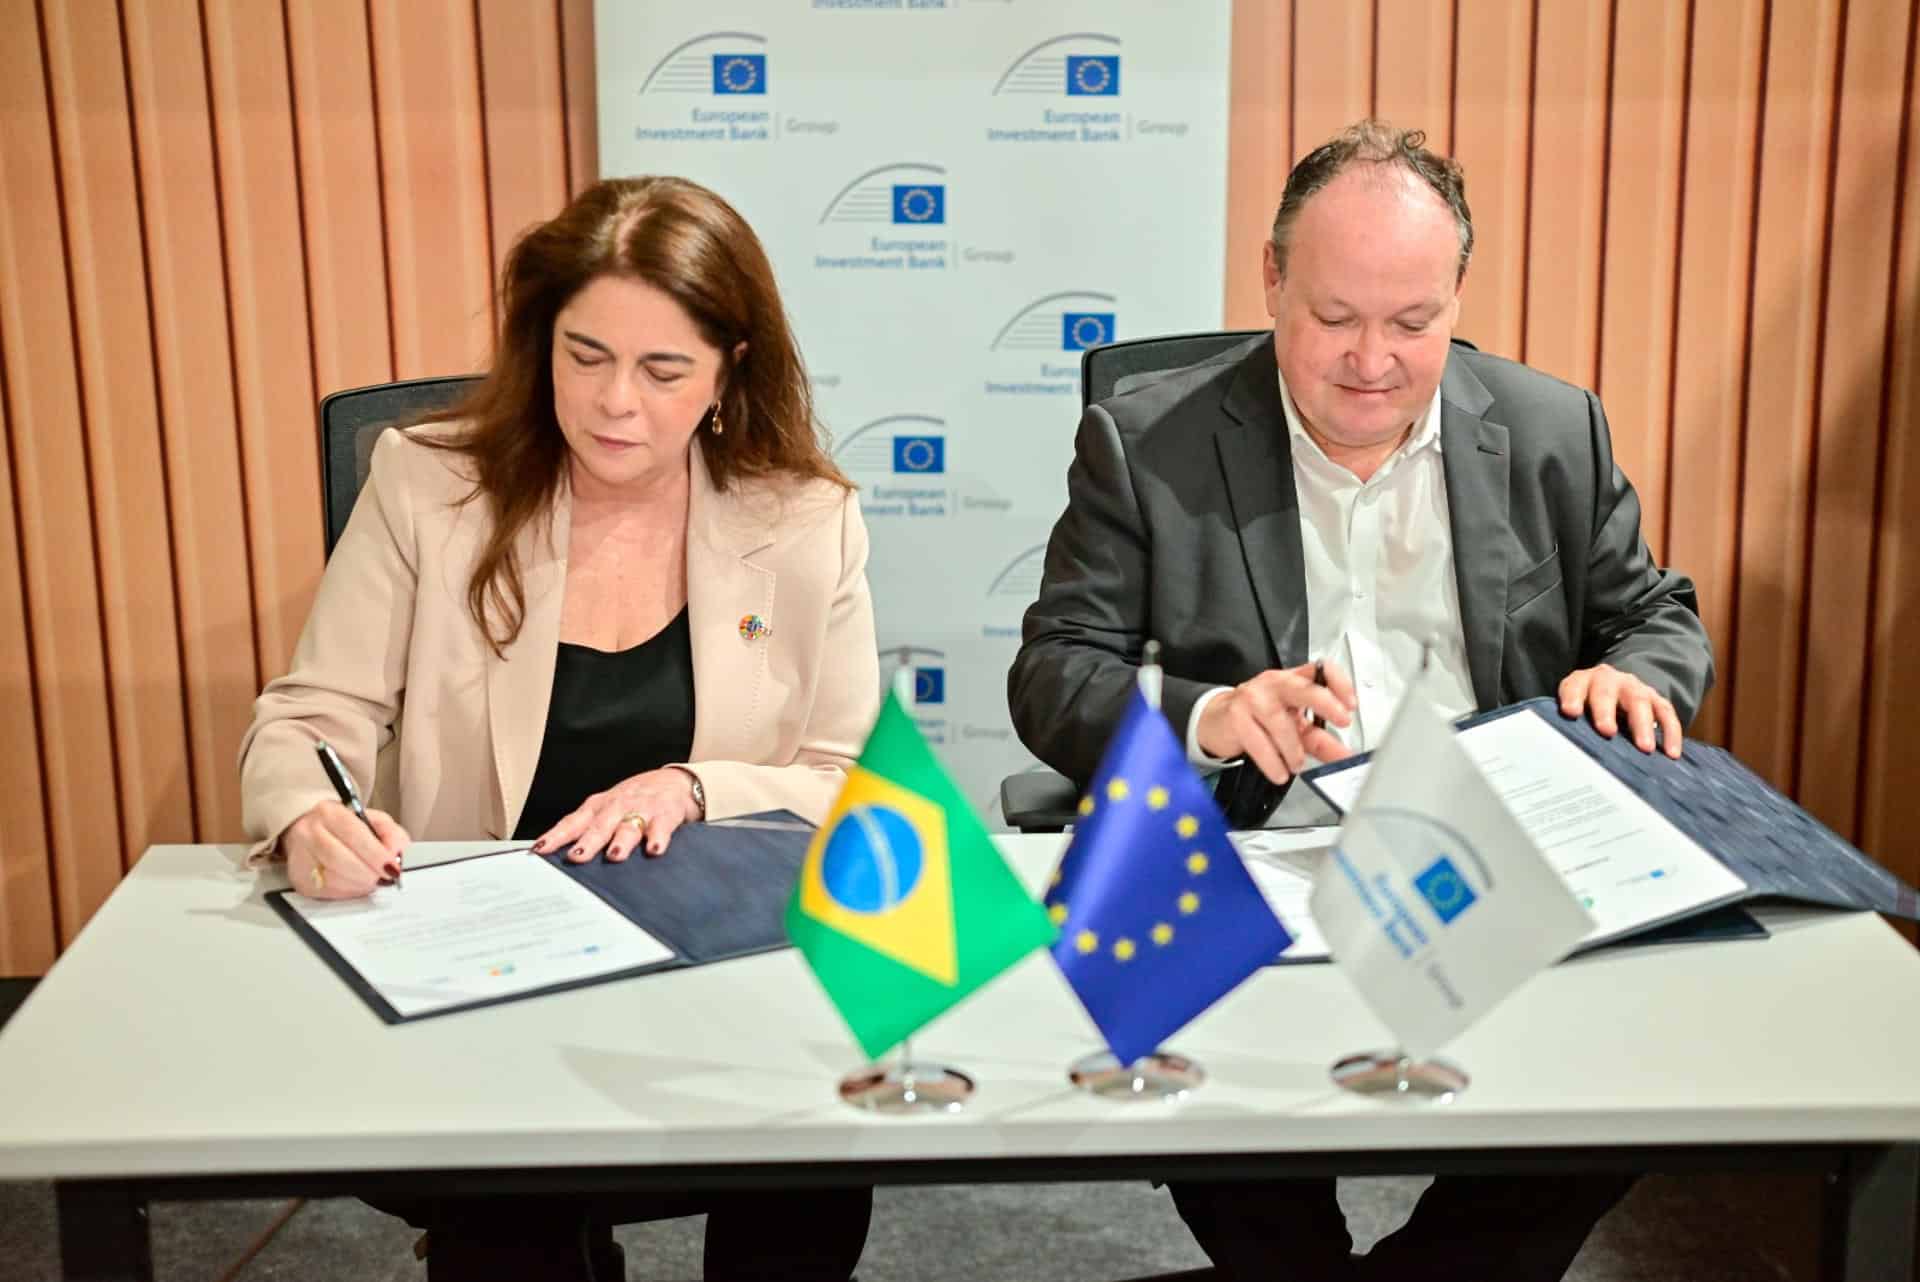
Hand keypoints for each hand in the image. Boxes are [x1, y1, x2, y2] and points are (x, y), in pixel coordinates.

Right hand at [283, 802, 409, 899]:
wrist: (311, 831)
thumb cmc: (346, 827)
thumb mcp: (373, 820)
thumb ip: (391, 834)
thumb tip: (398, 854)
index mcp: (330, 812)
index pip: (353, 833)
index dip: (375, 854)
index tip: (392, 868)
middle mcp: (309, 832)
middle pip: (339, 858)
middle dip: (368, 873)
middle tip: (385, 878)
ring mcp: (300, 856)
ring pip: (332, 878)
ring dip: (359, 885)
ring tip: (372, 880)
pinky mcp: (298, 878)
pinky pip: (326, 892)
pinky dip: (348, 892)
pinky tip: (356, 884)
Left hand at [532, 767, 701, 862]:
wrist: (674, 781)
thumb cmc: (635, 800)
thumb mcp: (607, 809)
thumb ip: (587, 830)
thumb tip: (557, 857)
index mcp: (598, 807)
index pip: (572, 822)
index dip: (556, 836)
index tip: (539, 850)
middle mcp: (617, 807)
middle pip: (599, 826)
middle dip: (588, 842)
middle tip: (576, 857)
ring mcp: (641, 810)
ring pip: (629, 827)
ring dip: (621, 841)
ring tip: (615, 855)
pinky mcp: (665, 815)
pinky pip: (661, 828)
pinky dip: (658, 838)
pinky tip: (654, 849)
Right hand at [1196, 661, 1357, 783]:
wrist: (1218, 721)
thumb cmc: (1259, 718)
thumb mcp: (1294, 727)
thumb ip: (1321, 740)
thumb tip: (1345, 756)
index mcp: (1292, 681)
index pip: (1320, 671)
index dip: (1339, 683)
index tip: (1351, 704)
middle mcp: (1274, 684)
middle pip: (1302, 687)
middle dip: (1325, 702)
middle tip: (1342, 720)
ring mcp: (1252, 698)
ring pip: (1280, 722)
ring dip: (1292, 749)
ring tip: (1296, 764)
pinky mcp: (1236, 717)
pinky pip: (1259, 742)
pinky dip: (1272, 761)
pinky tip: (1279, 771)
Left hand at [1558, 663, 1682, 757]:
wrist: (1616, 689)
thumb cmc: (1588, 709)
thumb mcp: (1575, 710)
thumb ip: (1570, 724)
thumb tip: (1565, 754)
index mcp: (1582, 682)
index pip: (1574, 687)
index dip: (1572, 698)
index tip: (1571, 713)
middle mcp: (1608, 680)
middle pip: (1606, 693)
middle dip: (1606, 712)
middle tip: (1607, 732)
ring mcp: (1634, 688)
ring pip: (1639, 701)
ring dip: (1642, 725)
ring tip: (1644, 748)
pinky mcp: (1656, 699)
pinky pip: (1666, 712)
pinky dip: (1670, 732)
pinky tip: (1672, 753)